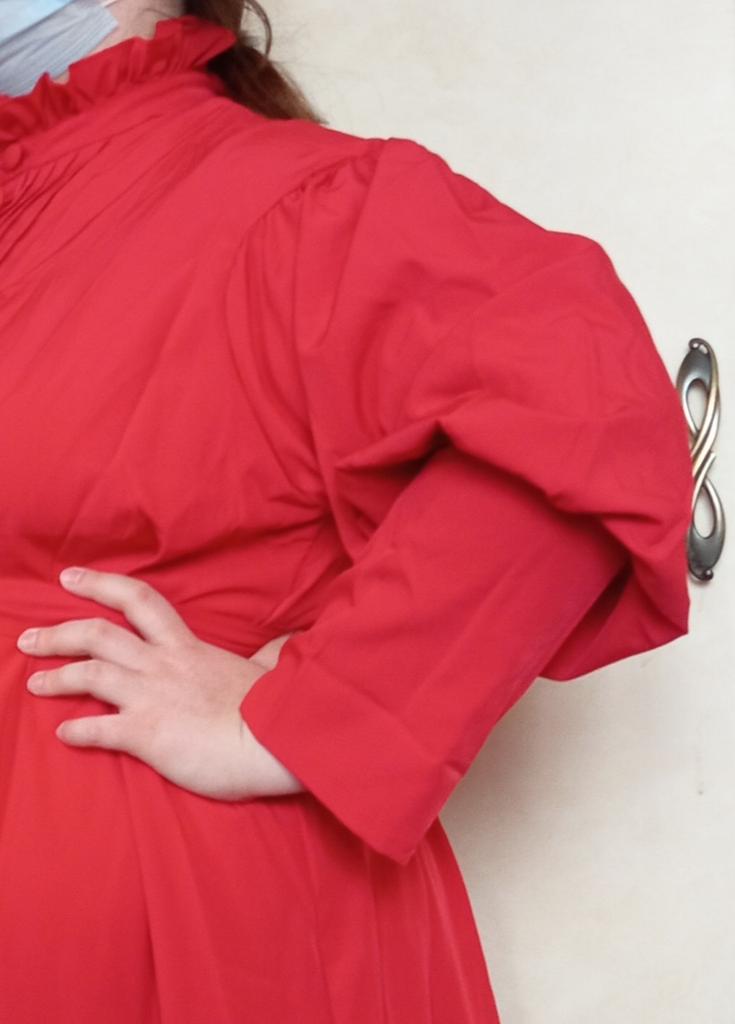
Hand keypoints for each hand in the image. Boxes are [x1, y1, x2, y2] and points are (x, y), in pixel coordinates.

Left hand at [18, 567, 304, 801]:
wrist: (272, 740)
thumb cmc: (274, 706)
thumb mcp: (271, 669)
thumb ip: (272, 653)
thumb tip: (291, 640)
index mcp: (187, 646)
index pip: (138, 601)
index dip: (99, 585)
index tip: (68, 577)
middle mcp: (161, 664)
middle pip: (98, 635)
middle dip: (58, 634)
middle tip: (28, 638)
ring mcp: (151, 696)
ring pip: (90, 675)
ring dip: (57, 676)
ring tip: (34, 683)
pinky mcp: (146, 733)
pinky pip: (99, 729)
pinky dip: (77, 730)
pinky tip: (64, 733)